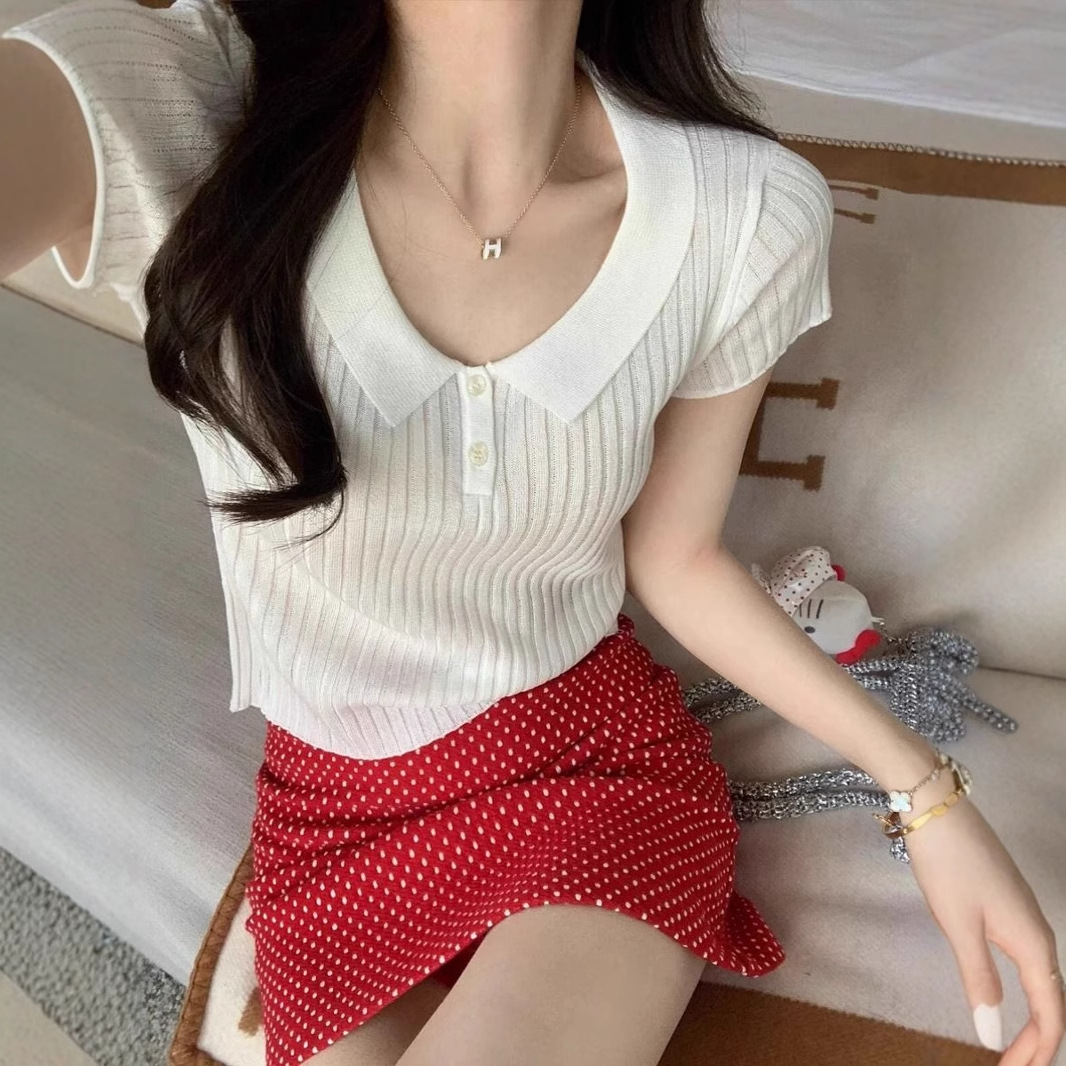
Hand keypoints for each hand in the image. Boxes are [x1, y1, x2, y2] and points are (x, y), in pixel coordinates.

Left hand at [902, 794, 1063, 1064]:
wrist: (937, 807)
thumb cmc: (947, 866)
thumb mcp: (959, 926)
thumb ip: (979, 980)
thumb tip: (990, 1034)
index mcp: (1032, 943)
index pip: (1051, 1014)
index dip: (1038, 1051)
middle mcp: (1038, 931)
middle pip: (1052, 1000)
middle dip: (1039, 1042)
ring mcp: (1025, 914)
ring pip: (1041, 979)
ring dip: (1033, 1017)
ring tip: (1014, 1047)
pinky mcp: (1008, 902)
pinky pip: (1028, 959)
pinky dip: (1024, 990)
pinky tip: (1007, 995)